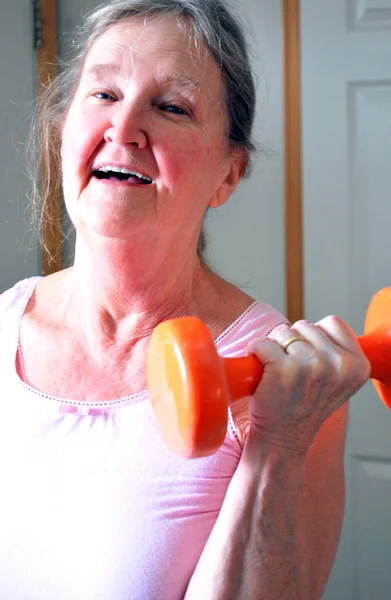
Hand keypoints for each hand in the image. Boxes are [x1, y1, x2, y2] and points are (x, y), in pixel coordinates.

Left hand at [246, 316, 370, 454]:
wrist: (282, 439)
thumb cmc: (303, 408)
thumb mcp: (336, 382)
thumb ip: (336, 353)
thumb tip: (317, 328)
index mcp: (357, 366)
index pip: (333, 323)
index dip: (314, 337)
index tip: (309, 360)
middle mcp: (338, 365)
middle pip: (305, 325)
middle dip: (293, 344)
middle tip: (292, 373)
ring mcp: (312, 365)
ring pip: (283, 333)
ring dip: (275, 349)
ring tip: (279, 375)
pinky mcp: (284, 368)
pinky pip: (263, 344)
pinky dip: (256, 354)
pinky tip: (263, 373)